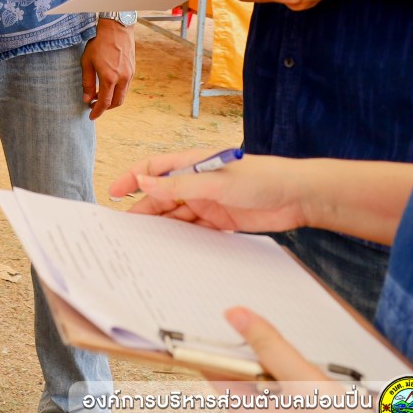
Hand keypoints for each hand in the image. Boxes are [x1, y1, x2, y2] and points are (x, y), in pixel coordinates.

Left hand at [82, 20, 134, 118]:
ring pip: (122, 95)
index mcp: (109, 78)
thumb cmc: (98, 43)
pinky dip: (117, 91)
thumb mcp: (87, 62)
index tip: (91, 116)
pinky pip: (126, 86)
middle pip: (116, 102)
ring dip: (112, 100)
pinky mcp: (132, 70)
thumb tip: (87, 99)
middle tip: (94, 106)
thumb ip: (87, 82)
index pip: (104, 102)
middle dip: (105, 108)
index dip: (97, 112)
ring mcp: (129, 74)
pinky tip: (108, 85)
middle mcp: (122, 78)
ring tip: (99, 96)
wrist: (117, 28)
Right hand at [107, 149, 311, 232]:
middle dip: (144, 208)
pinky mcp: (222, 220)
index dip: (132, 178)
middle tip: (126, 227)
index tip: (113, 193)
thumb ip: (179, 185)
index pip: (154, 169)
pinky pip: (195, 228)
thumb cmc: (261, 178)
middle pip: (162, 195)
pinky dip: (183, 236)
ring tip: (146, 241)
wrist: (299, 196)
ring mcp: (209, 201)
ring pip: (176, 214)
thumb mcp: (216, 182)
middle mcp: (198, 182)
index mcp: (193, 164)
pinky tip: (173, 247)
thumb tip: (144, 184)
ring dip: (162, 225)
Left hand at [223, 309, 412, 412]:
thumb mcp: (303, 378)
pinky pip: (293, 411)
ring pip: (274, 395)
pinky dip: (306, 400)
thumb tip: (235, 315)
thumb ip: (267, 344)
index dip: (229, 348)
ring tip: (321, 390)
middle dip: (270, 365)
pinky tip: (330, 404)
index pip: (217, 372)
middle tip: (300, 369)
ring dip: (293, 382)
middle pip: (248, 382)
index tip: (245, 334)